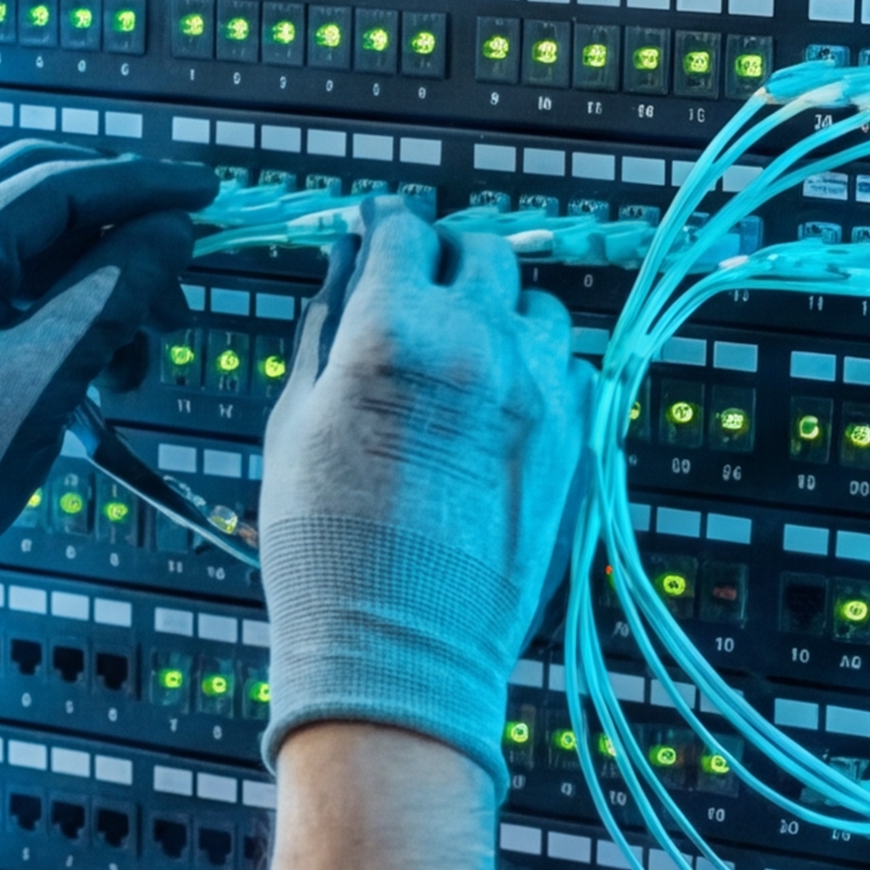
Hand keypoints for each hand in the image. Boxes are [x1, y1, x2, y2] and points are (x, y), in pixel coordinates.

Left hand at [0, 149, 213, 690]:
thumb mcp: (47, 376)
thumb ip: (114, 289)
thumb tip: (170, 230)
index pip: (54, 183)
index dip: (140, 186)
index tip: (205, 194)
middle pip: (42, 205)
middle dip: (119, 238)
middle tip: (176, 283)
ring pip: (34, 256)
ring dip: (100, 290)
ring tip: (139, 357)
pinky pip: (13, 300)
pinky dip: (67, 322)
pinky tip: (103, 373)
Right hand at [252, 205, 586, 790]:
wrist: (398, 647)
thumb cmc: (329, 548)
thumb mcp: (294, 420)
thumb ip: (326, 329)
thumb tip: (346, 270)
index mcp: (395, 329)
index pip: (402, 227)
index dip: (382, 222)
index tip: (376, 227)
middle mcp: (477, 345)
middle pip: (481, 249)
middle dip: (445, 258)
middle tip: (419, 287)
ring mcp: (538, 392)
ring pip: (535, 305)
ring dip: (499, 312)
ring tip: (464, 352)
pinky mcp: (575, 440)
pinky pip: (573, 369)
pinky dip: (541, 370)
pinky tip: (503, 403)